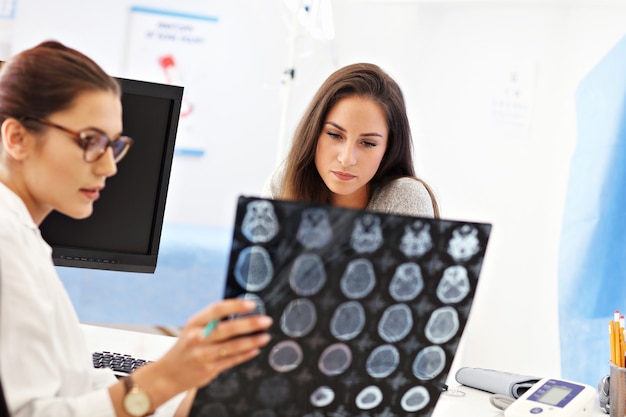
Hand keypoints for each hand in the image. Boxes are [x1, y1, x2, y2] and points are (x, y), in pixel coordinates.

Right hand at [128, 298, 271, 408]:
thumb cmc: (186, 346)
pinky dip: (245, 355)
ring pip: (232, 347)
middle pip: (226, 329)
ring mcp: (203, 355)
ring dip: (251, 341)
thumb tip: (241, 310)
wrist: (168, 374)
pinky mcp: (209, 370)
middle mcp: (197, 338)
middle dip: (249, 324)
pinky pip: (232, 361)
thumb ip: (213, 320)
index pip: (216, 310)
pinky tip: (255, 350)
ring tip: (265, 336)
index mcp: (194, 323)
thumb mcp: (194, 328)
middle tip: (266, 320)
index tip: (252, 304)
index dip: (235, 306)